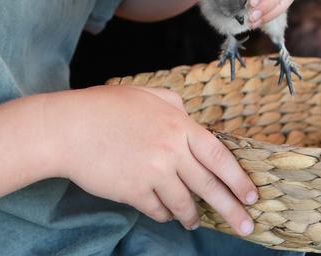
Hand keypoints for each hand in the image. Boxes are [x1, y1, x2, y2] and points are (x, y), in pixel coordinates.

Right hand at [45, 85, 256, 234]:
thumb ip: (171, 103)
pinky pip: (158, 210)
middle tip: (247, 227)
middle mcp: (170, 150)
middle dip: (232, 210)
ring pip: (184, 203)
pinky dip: (163, 214)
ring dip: (191, 216)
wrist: (68, 128)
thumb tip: (187, 114)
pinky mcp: (134, 191)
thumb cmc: (102, 107)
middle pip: (210, 186)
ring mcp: (153, 172)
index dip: (239, 178)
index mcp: (177, 124)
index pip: (220, 156)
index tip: (253, 195)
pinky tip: (164, 213)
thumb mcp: (143, 94)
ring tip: (195, 222)